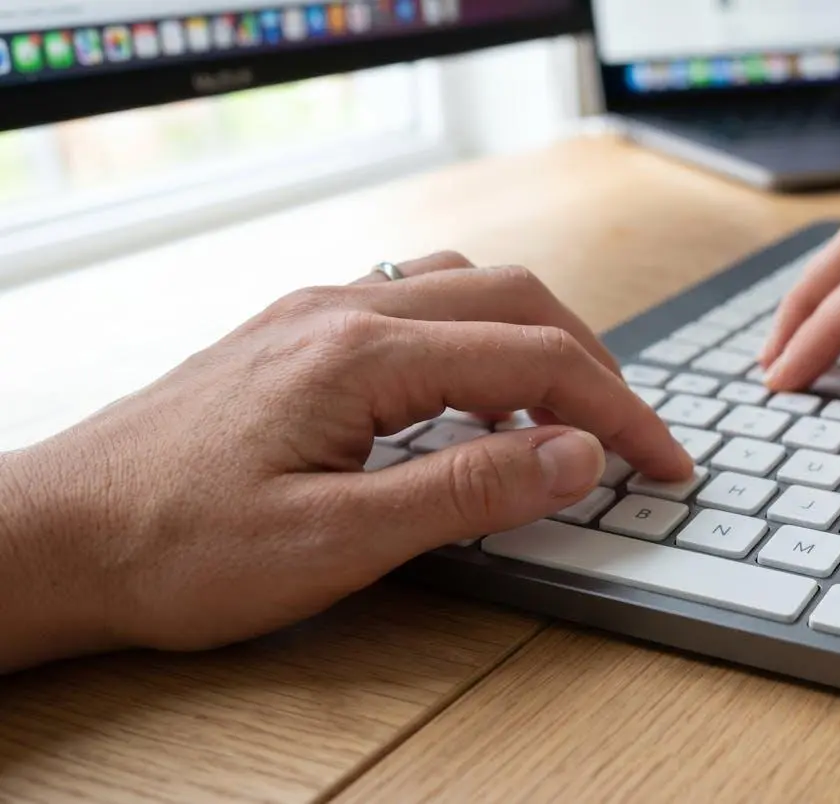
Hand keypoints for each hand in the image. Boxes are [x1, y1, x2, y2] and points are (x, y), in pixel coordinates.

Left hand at [1, 252, 690, 667]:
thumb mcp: (336, 543)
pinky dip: (476, 343)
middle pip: (515, 299)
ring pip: (467, 290)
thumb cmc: (176, 549)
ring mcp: (314, 313)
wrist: (52, 536)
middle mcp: (342, 309)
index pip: (537, 356)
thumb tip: (575, 454)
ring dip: (535, 342)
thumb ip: (468, 491)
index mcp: (360, 352)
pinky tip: (469, 400)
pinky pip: (417, 307)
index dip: (617, 411)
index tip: (665, 459)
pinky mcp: (294, 335)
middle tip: (630, 437)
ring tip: (562, 418)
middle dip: (591, 365)